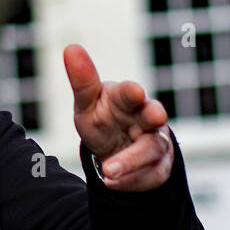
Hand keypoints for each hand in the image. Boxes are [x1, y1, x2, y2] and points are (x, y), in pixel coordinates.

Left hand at [64, 44, 173, 191]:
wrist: (117, 150)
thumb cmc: (104, 119)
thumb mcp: (87, 103)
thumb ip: (82, 80)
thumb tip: (71, 48)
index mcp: (126, 98)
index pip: (129, 93)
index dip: (131, 92)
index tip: (134, 90)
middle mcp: (146, 118)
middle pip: (153, 116)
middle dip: (154, 115)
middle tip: (157, 115)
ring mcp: (156, 142)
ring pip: (151, 149)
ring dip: (131, 161)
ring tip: (109, 171)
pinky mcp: (159, 167)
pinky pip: (149, 175)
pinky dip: (131, 180)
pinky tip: (112, 181)